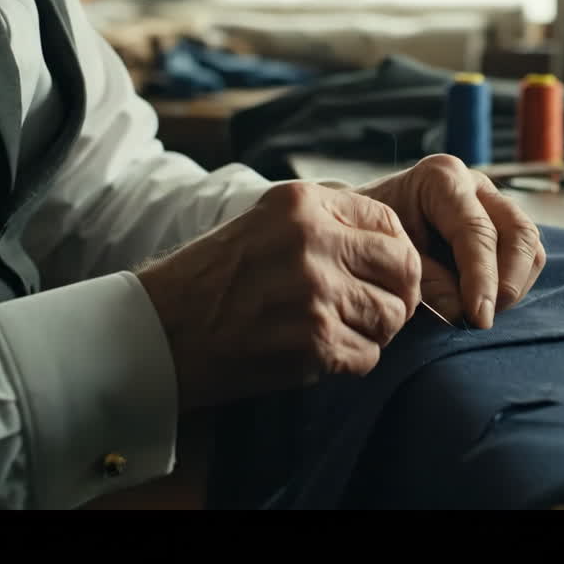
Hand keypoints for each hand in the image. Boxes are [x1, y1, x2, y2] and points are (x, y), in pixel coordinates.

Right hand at [137, 182, 421, 411]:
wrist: (160, 330)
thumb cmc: (214, 279)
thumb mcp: (266, 222)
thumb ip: (328, 222)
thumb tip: (396, 241)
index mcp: (302, 203)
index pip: (389, 223)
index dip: (396, 253)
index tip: (382, 273)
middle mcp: (312, 241)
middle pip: (403, 267)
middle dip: (398, 294)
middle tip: (378, 309)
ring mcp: (314, 292)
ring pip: (391, 315)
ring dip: (375, 331)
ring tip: (342, 331)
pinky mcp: (313, 342)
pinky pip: (368, 355)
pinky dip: (353, 360)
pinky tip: (322, 353)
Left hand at [356, 154, 545, 329]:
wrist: (364, 230)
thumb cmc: (371, 240)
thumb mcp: (387, 257)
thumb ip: (424, 281)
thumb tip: (461, 311)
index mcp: (442, 179)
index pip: (477, 232)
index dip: (482, 279)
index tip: (479, 318)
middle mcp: (475, 185)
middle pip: (519, 232)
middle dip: (509, 282)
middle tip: (484, 320)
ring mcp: (493, 202)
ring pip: (530, 245)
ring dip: (514, 285)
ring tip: (480, 312)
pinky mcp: (501, 225)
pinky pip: (526, 256)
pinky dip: (513, 283)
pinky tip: (484, 302)